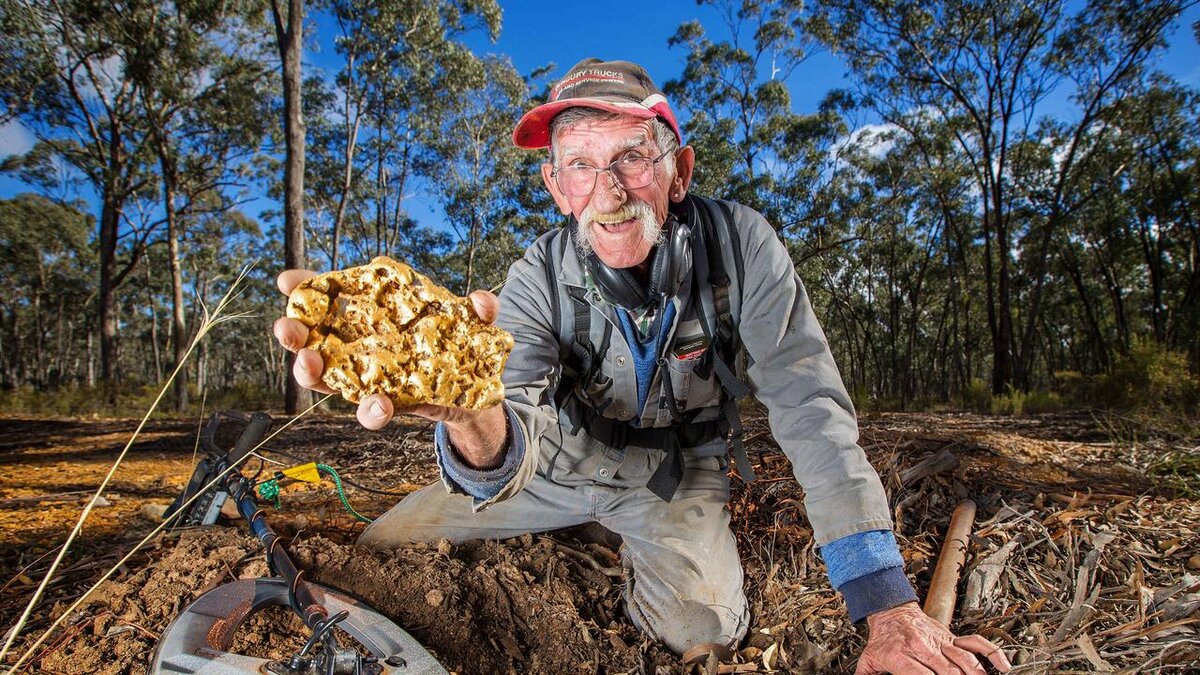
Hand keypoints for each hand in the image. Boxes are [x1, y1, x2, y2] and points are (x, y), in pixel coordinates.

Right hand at [272, 269, 503, 447]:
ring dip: (311, 373)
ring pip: (326, 378)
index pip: (329, 298)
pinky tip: (380, 404)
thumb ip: (478, 310)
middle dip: (292, 334)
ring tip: (310, 365)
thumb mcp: (472, 323)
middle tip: (287, 328)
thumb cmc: (460, 345)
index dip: (304, 289)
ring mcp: (367, 378)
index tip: (287, 280)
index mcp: (371, 316)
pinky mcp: (386, 405)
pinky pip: (370, 411)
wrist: (474, 395)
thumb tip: (482, 301)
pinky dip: (373, 410)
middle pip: (311, 339)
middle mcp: (358, 347)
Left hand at [856, 602, 1011, 673]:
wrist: (890, 610)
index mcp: (902, 657)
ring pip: (966, 661)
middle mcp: (924, 649)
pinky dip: (992, 654)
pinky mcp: (951, 637)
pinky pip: (976, 643)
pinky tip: (1003, 667)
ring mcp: (941, 642)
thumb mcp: (868, 661)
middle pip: (949, 672)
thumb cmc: (882, 638)